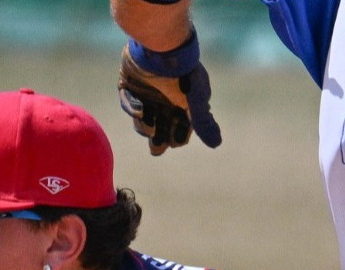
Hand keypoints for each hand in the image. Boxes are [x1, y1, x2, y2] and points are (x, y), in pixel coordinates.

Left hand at [117, 34, 220, 155]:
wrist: (161, 46)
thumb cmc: (182, 74)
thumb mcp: (196, 100)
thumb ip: (203, 122)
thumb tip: (217, 144)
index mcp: (183, 102)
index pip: (181, 128)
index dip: (177, 137)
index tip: (174, 141)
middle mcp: (165, 98)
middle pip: (161, 127)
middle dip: (158, 139)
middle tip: (156, 148)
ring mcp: (146, 91)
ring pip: (143, 117)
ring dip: (144, 126)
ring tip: (147, 125)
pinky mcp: (129, 83)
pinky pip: (128, 101)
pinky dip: (132, 107)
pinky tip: (138, 110)